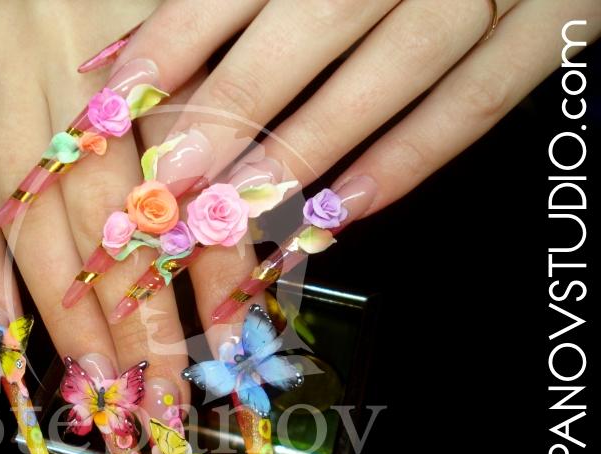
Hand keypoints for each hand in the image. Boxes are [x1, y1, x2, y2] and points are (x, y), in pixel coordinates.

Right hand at [0, 0, 206, 414]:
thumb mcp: (193, 22)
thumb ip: (214, 113)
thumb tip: (244, 222)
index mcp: (159, 53)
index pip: (190, 183)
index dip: (210, 272)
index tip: (227, 341)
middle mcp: (81, 68)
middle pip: (111, 217)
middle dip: (135, 314)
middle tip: (157, 387)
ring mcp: (2, 68)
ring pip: (37, 212)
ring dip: (65, 306)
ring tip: (96, 374)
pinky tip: (2, 317)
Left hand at [103, 0, 599, 321]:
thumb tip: (143, 54)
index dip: (181, 35)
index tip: (121, 98)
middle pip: (317, 22)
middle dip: (238, 104)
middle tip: (173, 178)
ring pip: (396, 70)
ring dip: (313, 143)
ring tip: (243, 205)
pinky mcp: (555, 25)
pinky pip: (479, 101)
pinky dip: (412, 157)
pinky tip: (346, 208)